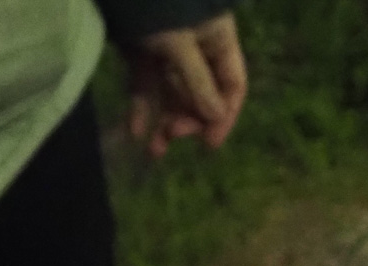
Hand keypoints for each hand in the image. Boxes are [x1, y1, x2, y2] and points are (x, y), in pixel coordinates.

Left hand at [127, 12, 245, 158]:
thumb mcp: (180, 44)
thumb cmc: (160, 6)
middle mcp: (197, 49)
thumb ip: (198, 81)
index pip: (232, 85)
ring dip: (165, 121)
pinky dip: (141, 107)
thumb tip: (216, 117)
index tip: (209, 143)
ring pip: (172, 94)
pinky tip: (135, 131)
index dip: (223, 116)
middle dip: (189, 119)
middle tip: (173, 136)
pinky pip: (146, 85)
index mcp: (218, 41)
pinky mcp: (142, 52)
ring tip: (154, 150)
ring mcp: (168, 51)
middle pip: (201, 94)